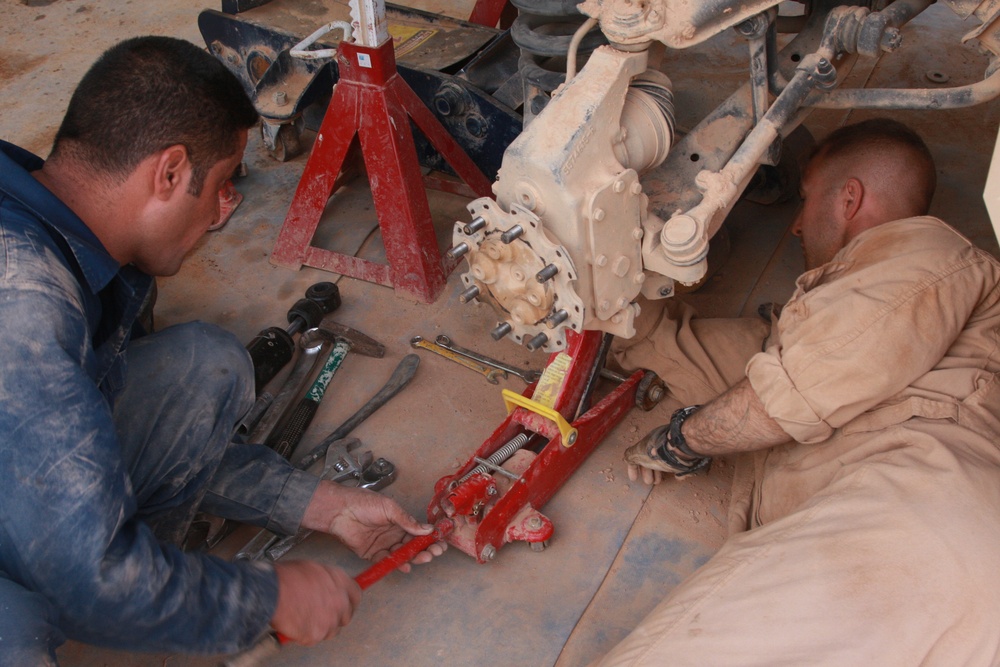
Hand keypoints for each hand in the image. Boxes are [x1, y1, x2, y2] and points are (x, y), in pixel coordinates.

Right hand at [271, 560, 359, 644]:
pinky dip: (306, 635)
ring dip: (322, 627)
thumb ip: (327, 581)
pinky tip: (297, 624)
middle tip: (320, 612)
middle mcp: (340, 602)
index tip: (344, 603)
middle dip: (335, 616)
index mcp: (340, 582)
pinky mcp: (316, 635)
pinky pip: (314, 639)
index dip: (349, 600)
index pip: (356, 595)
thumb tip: (328, 586)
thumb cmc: (287, 577)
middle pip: (346, 616)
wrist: (271, 592)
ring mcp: (329, 620)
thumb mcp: (314, 569)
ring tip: (305, 618)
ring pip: (331, 630)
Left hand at [301, 481, 445, 571]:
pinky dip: (396, 565)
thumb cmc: (364, 503)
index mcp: (400, 521)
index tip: (440, 543)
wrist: (341, 510)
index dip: (430, 538)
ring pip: (402, 555)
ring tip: (424, 558)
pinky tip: (405, 565)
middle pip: (413, 546)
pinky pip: (386, 561)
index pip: (418, 532)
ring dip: (414, 557)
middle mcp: (393, 534)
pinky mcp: (372, 554)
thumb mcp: (390, 508)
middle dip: (425, 550)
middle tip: (434, 553)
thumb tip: (427, 529)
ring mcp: (384, 545)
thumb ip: (407, 521)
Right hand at [623, 425, 689, 484]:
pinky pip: (677, 463)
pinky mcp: (683, 454)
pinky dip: (674, 470)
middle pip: (651, 459)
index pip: (637, 454)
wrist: (680, 449)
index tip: (634, 479)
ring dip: (658, 473)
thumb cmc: (657, 452)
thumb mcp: (638, 453)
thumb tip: (627, 458)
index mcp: (647, 442)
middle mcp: (659, 444)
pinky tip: (676, 476)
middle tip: (648, 482)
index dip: (633, 468)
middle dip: (647, 472)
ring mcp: (671, 449)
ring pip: (663, 461)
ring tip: (658, 482)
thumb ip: (630, 456)